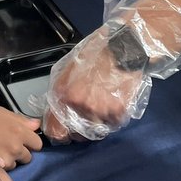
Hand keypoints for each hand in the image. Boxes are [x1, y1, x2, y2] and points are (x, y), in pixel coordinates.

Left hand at [42, 0, 180, 141]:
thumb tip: (56, 111)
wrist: (124, 46)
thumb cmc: (95, 53)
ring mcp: (98, 110)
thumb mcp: (68, 68)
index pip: (55, 130)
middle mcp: (77, 105)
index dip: (61, 134)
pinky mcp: (118, 112)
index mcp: (62, 94)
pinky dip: (116, 115)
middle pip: (77, 134)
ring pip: (98, 129)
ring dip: (100, 121)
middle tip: (89, 114)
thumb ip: (61, 91)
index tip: (66, 134)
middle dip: (81, 128)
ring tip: (105, 103)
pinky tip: (117, 99)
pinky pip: (115, 123)